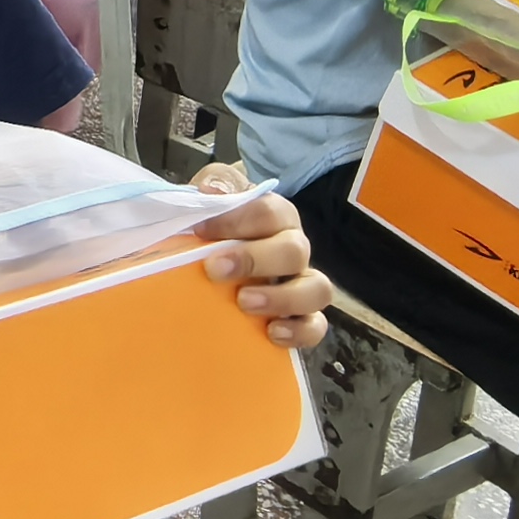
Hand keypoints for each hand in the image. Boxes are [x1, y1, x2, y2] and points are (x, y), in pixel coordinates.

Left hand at [188, 167, 330, 348]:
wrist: (214, 258)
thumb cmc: (214, 226)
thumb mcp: (210, 198)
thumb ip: (214, 185)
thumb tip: (212, 190)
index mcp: (275, 216)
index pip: (268, 211)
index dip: (236, 220)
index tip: (200, 230)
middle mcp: (294, 247)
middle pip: (294, 250)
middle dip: (255, 260)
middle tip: (214, 269)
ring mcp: (302, 283)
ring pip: (318, 289)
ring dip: (283, 298)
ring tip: (245, 303)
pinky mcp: (302, 316)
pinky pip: (316, 326)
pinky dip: (299, 331)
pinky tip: (272, 333)